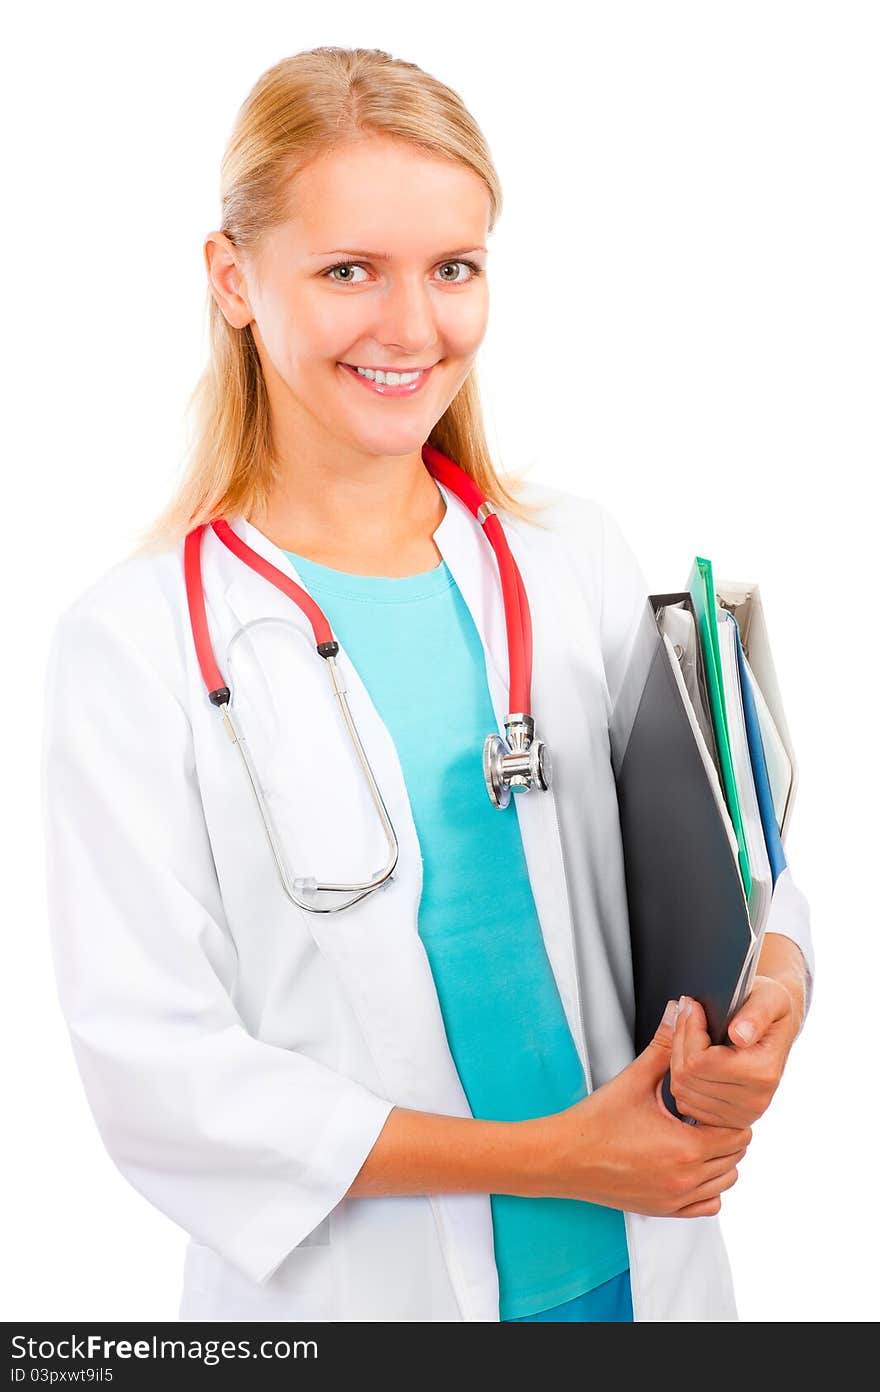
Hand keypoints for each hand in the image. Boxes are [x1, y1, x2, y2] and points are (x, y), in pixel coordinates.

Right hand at [543, 1001, 751, 1217]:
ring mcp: (676, 1198)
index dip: (728, 1112)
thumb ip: (663, 1046)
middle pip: (735, 1155)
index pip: (737, 1132)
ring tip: (695, 1135)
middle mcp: (686, 1178)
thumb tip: (679, 1012)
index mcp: (684, 1146)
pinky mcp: (664, 1210)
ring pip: (726, 1181)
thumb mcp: (634, 1080)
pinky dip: (707, 1186)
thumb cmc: (595, 1122)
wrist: (563, 1157)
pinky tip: (688, 1163)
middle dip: (725, 1131)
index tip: (712, 1100)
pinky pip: (708, 1205)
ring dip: (720, 1158)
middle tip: (703, 1113)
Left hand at [669, 978, 800, 1128]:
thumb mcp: (769, 998)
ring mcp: (742, 1114)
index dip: (690, 1029)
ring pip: (682, 1090)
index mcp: (764, 1072)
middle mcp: (755, 1100)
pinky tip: (692, 1058)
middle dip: (680, 1040)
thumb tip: (740, 1035)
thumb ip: (756, 1014)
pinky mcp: (728, 1121)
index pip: (700, 1060)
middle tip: (685, 1015)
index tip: (692, 1006)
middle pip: (687, 1076)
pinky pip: (686, 1104)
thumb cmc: (771, 1009)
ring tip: (688, 1034)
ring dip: (677, 1058)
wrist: (777, 1028)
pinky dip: (681, 1080)